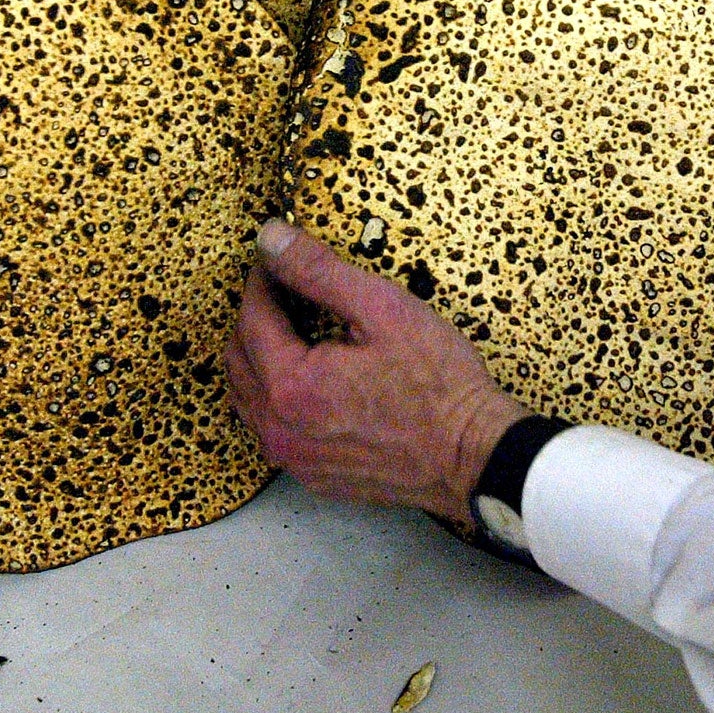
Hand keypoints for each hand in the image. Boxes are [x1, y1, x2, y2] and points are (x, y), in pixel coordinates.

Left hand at [225, 219, 529, 531]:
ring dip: (260, 358)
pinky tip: (311, 377)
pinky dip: (277, 397)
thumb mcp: (381, 309)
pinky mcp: (313, 475)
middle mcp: (280, 430)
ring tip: (295, 329)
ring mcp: (295, 459)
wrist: (474, 454)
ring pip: (249, 398)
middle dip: (254, 318)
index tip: (277, 260)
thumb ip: (317, 271)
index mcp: (290, 386)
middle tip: (284, 290)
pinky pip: (273, 429)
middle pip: (239, 359)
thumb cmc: (440, 386)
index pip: (251, 318)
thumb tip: (270, 237)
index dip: (261, 281)